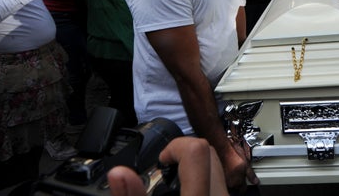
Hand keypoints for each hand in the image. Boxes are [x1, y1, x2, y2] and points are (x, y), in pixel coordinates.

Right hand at [107, 137, 227, 195]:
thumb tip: (119, 172)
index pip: (197, 150)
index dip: (174, 148)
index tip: (162, 160)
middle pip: (208, 152)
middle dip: (183, 154)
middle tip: (165, 172)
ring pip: (217, 165)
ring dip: (194, 166)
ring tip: (173, 183)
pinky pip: (220, 180)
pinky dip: (202, 178)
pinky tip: (186, 190)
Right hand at [221, 142, 257, 192]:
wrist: (222, 148)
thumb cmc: (233, 154)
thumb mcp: (246, 163)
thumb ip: (251, 174)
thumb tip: (256, 181)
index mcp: (238, 181)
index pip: (243, 189)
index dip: (245, 186)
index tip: (245, 183)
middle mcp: (230, 183)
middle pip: (235, 188)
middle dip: (238, 184)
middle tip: (239, 176)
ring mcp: (223, 179)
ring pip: (229, 184)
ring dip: (232, 180)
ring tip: (233, 171)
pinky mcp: (219, 175)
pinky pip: (224, 179)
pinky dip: (226, 176)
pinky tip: (227, 169)